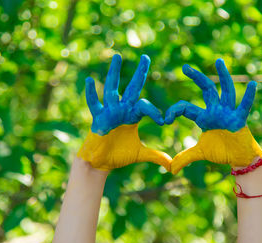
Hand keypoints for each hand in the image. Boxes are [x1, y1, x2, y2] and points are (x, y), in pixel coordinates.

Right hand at [77, 54, 171, 171]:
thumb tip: (171, 165)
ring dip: (115, 73)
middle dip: (140, 73)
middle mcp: (122, 110)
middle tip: (146, 57)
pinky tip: (90, 80)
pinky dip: (91, 93)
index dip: (155, 112)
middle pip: (132, 88)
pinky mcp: (97, 118)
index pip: (146, 106)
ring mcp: (109, 112)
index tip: (164, 121)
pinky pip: (94, 104)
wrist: (100, 163)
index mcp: (133, 115)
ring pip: (112, 90)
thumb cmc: (118, 155)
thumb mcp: (140, 154)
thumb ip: (155, 156)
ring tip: (118, 57)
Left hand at [165, 59, 261, 173]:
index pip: (186, 107)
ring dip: (223, 76)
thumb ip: (185, 157)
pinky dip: (248, 96)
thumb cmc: (221, 151)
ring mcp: (228, 113)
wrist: (238, 158)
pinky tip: (252, 84)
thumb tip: (170, 169)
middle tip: (185, 67)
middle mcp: (215, 110)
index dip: (175, 111)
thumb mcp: (200, 152)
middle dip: (197, 78)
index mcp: (204, 117)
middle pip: (206, 90)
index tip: (165, 119)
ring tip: (218, 61)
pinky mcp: (239, 119)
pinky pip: (244, 106)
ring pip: (225, 91)